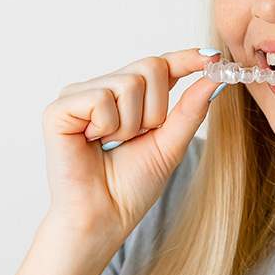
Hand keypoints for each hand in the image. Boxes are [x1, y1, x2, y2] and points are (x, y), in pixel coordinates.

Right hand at [38, 47, 222, 239]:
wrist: (104, 218)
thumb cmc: (131, 186)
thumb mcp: (170, 144)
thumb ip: (190, 109)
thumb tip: (215, 77)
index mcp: (130, 96)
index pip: (162, 65)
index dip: (187, 58)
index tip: (213, 57)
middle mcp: (103, 88)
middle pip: (150, 66)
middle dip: (155, 110)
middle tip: (137, 138)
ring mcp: (79, 95)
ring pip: (128, 83)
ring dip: (130, 124)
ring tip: (112, 144)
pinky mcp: (59, 108)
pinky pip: (100, 98)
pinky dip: (107, 126)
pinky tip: (92, 142)